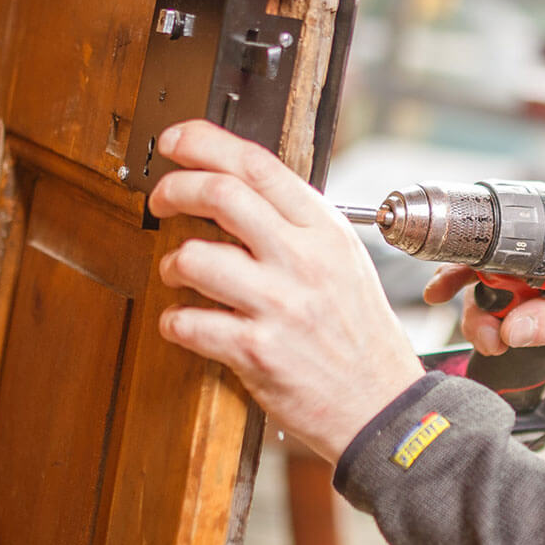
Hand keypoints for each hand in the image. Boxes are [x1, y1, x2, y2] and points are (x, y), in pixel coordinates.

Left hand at [149, 120, 422, 463]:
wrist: (382, 404)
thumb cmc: (359, 334)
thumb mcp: (343, 262)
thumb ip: (297, 225)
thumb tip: (237, 189)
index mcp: (325, 231)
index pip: (257, 165)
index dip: (205, 142)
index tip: (176, 140)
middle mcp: (303, 260)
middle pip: (219, 194)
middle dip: (174, 189)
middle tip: (161, 200)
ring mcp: (280, 306)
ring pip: (193, 257)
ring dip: (170, 264)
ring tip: (178, 273)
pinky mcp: (257, 352)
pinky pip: (188, 322)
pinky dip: (174, 321)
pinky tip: (185, 322)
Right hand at [422, 266, 544, 369]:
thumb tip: (514, 327)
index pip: (508, 243)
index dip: (471, 258)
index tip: (445, 282)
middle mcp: (544, 264)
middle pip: (487, 270)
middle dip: (468, 298)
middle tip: (481, 331)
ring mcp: (537, 288)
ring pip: (488, 297)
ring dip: (479, 321)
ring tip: (492, 344)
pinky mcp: (535, 312)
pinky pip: (500, 317)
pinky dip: (487, 329)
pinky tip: (488, 343)